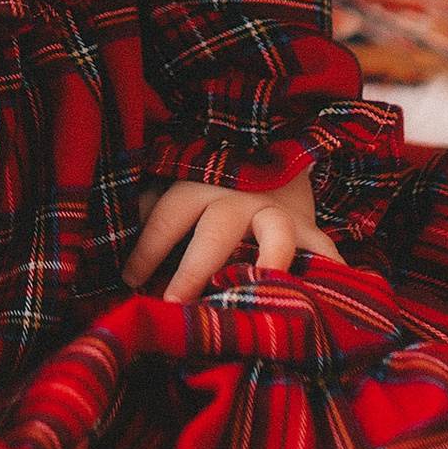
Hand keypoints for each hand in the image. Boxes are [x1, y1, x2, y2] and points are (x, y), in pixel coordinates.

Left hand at [123, 169, 338, 304]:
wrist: (271, 145)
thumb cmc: (211, 180)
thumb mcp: (177, 185)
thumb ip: (152, 209)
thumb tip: (113, 244)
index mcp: (198, 186)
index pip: (167, 216)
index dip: (147, 248)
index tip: (130, 280)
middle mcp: (238, 198)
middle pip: (216, 232)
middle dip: (195, 269)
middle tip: (176, 302)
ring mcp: (276, 211)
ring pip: (275, 234)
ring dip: (268, 262)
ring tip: (261, 291)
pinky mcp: (308, 225)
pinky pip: (324, 248)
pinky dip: (331, 269)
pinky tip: (334, 294)